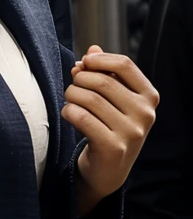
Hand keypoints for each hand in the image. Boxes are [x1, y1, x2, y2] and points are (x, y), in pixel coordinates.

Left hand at [61, 46, 158, 214]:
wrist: (107, 169)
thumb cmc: (107, 125)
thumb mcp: (111, 98)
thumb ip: (103, 72)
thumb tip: (92, 49)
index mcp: (149, 96)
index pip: (125, 64)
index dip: (99, 60)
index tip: (84, 63)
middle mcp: (145, 114)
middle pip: (101, 80)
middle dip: (79, 80)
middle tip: (73, 88)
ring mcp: (131, 132)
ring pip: (88, 98)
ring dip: (71, 96)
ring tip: (71, 102)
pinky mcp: (114, 147)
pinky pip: (80, 117)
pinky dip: (68, 111)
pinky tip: (70, 115)